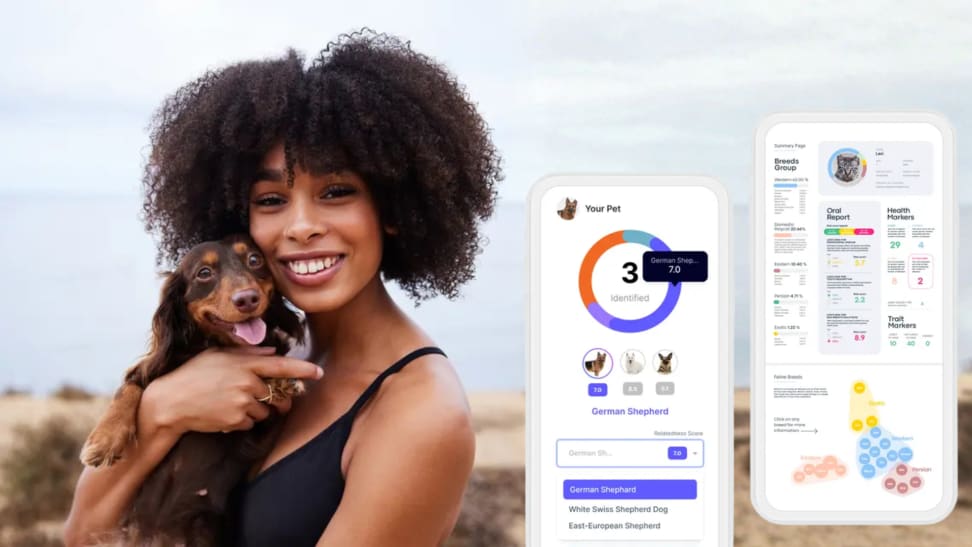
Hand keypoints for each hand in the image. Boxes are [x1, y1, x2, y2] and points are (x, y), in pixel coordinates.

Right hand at [142, 346, 322, 434]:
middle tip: (262, 397)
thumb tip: (273, 351)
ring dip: (255, 409)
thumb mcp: (218, 355)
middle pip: (276, 394)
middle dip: (276, 398)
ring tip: (230, 402)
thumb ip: (248, 353)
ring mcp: (242, 403)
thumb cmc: (193, 374)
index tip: (319, 372)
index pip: (282, 366)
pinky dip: (242, 420)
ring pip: (264, 411)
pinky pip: (250, 423)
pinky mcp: (236, 421)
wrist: (171, 402)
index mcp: (244, 364)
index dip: (303, 370)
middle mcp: (247, 383)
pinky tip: (224, 412)